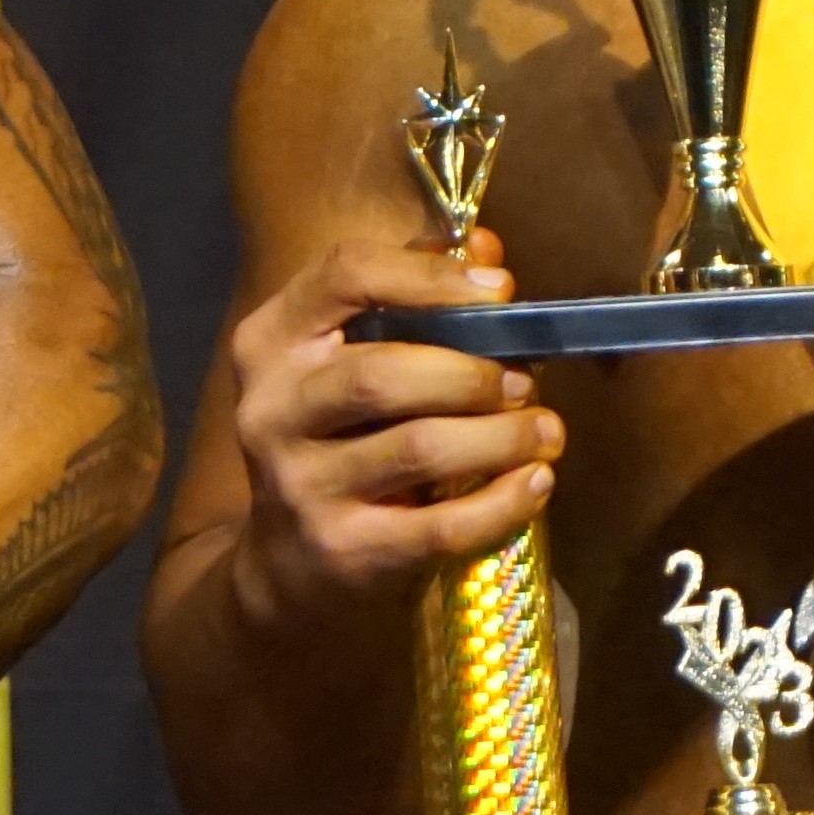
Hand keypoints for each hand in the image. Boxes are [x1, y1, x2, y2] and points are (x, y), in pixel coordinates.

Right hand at [213, 227, 558, 624]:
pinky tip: (535, 483)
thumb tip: (486, 249)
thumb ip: (412, 300)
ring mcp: (299, 486)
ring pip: (420, 448)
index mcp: (270, 343)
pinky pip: (441, 526)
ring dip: (501, 436)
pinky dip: (504, 502)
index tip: (499, 290)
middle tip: (526, 382)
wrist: (288, 566)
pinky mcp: (342, 551)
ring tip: (543, 431)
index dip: (428, 274)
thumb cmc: (337, 440)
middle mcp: (270, 410)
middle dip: (473, 374)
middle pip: (383, 373)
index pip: (344, 275)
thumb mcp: (350, 360)